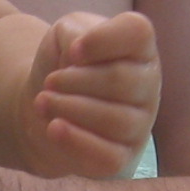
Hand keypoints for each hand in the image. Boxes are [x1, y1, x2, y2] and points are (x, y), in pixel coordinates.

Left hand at [20, 11, 159, 177]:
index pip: (137, 33)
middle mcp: (148, 85)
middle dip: (75, 81)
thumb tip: (79, 56)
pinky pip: (110, 157)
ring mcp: (140, 124)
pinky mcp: (123, 158)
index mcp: (139, 48)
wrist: (41, 104)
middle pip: (121, 80)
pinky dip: (78, 142)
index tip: (72, 51)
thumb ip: (78, 34)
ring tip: (43, 102)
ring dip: (70, 109)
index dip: (101, 39)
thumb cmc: (62, 64)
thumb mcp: (65, 34)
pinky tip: (54, 128)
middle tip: (49, 82)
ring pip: (117, 120)